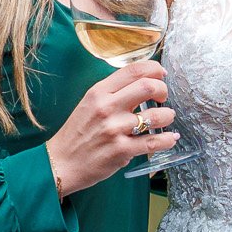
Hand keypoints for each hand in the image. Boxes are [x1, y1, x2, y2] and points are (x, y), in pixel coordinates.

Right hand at [45, 60, 176, 196]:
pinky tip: (170, 137)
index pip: (133, 70)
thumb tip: (142, 82)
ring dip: (167, 115)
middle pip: (148, 87)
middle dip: (163, 90)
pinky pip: (154, 142)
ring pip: (156, 115)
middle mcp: (107, 107)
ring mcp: (115, 129)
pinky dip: (167, 139)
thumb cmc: (77, 133)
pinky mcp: (121, 150)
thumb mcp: (89, 104)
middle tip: (163, 98)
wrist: (61, 163)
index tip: (161, 75)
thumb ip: (112, 92)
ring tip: (166, 118)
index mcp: (99, 92)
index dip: (154, 69)